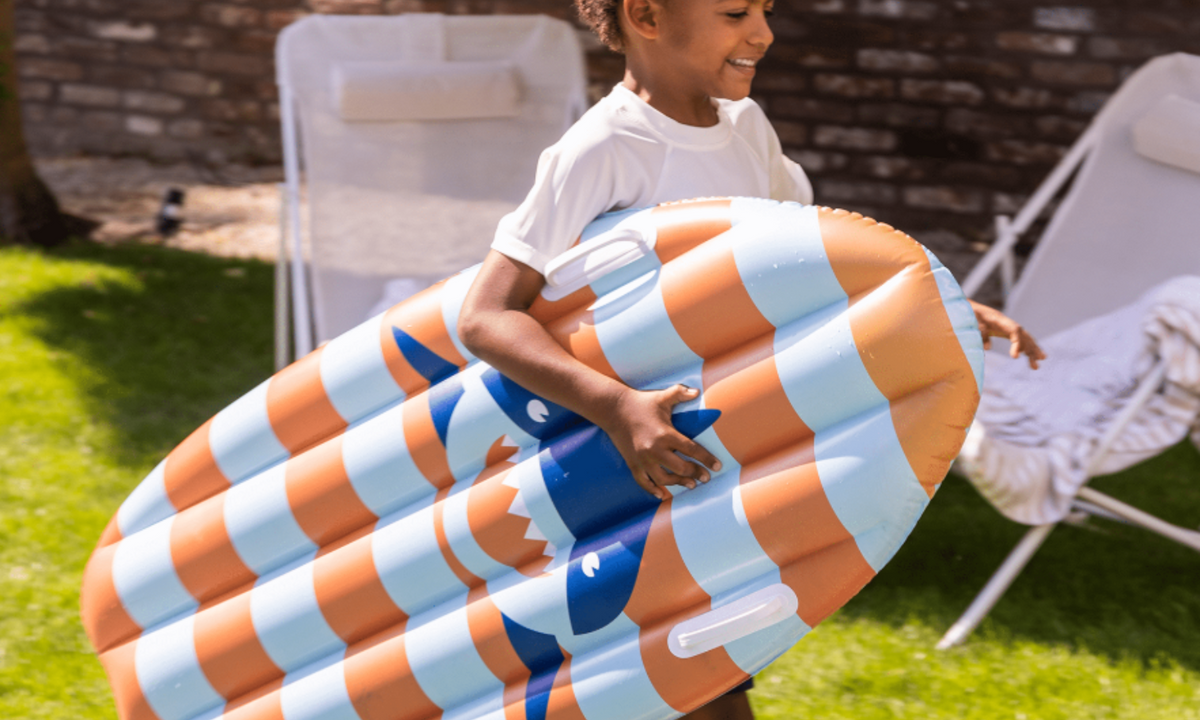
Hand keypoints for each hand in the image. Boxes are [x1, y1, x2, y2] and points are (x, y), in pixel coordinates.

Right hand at [600, 385, 721, 499]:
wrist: (613, 409)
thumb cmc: (641, 402)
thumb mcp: (662, 397)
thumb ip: (680, 393)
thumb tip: (696, 392)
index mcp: (665, 434)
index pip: (692, 450)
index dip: (707, 459)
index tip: (717, 466)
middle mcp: (654, 449)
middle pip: (680, 468)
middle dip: (695, 474)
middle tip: (706, 478)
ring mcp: (642, 459)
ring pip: (664, 479)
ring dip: (679, 483)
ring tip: (690, 485)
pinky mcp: (632, 463)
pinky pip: (643, 482)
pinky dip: (652, 490)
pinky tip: (661, 495)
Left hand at [970, 300, 1046, 369]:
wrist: (968, 307)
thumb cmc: (970, 314)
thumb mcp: (973, 322)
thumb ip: (980, 333)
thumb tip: (987, 349)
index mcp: (1000, 320)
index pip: (1015, 330)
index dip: (1018, 343)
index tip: (1015, 357)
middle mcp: (1007, 323)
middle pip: (1024, 335)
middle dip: (1032, 348)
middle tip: (1039, 360)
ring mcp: (1008, 327)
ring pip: (1024, 339)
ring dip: (1032, 351)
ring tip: (1036, 366)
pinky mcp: (1005, 331)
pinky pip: (1019, 340)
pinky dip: (1025, 349)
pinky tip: (1030, 358)